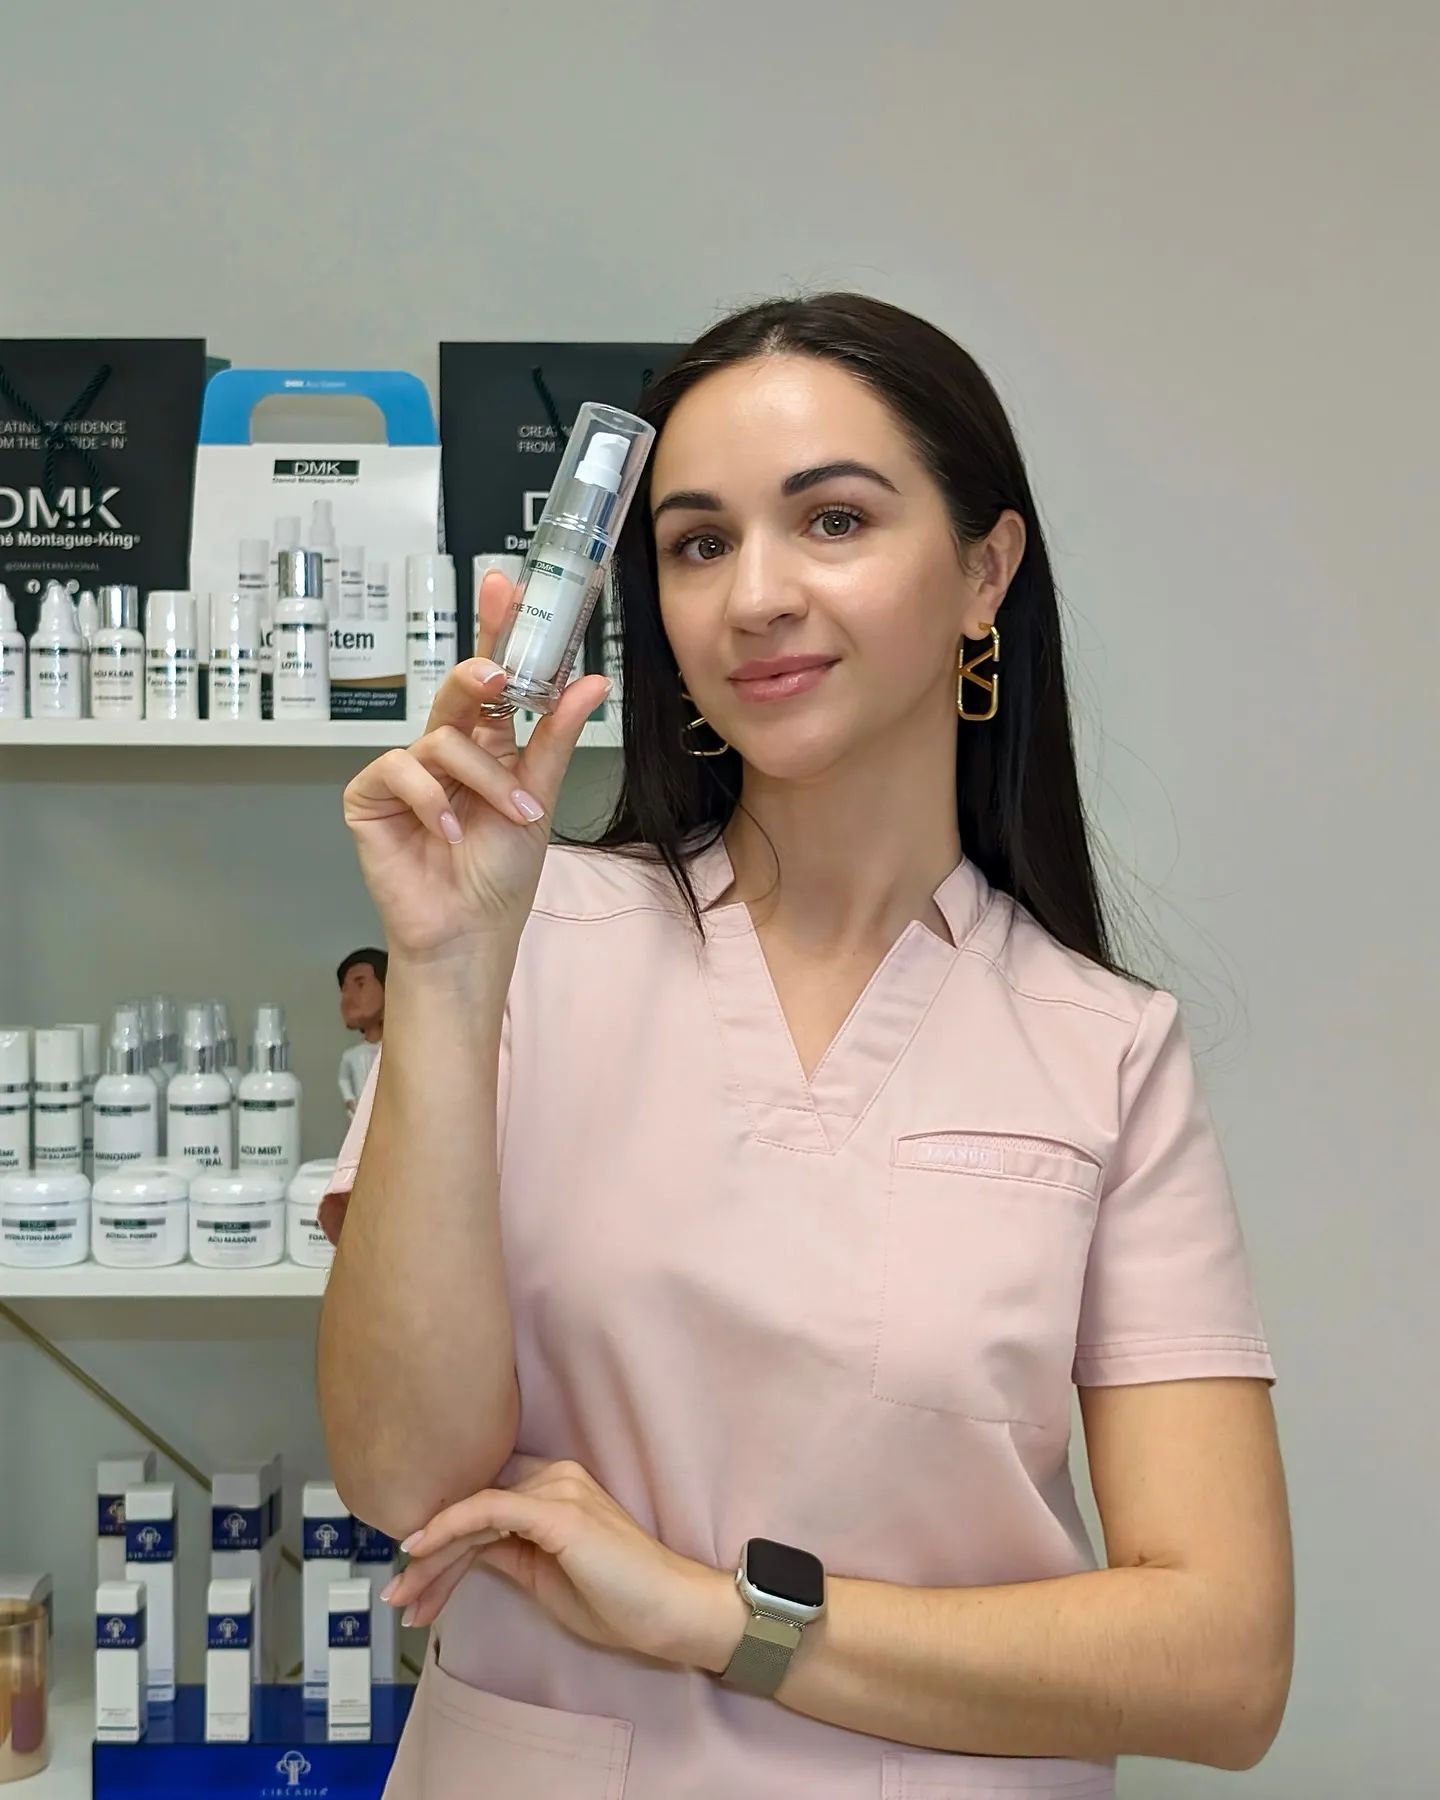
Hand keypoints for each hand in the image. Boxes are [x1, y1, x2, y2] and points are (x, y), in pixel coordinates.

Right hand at [342, 571, 609, 958]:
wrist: (469, 930)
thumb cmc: (501, 874)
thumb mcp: (539, 798)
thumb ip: (554, 738)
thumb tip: (590, 681)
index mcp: (487, 744)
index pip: (490, 677)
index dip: (495, 629)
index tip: (504, 585)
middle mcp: (444, 749)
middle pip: (458, 688)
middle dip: (479, 675)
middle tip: (500, 677)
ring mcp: (405, 771)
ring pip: (442, 739)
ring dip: (482, 779)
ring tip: (508, 818)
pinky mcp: (371, 795)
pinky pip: (400, 770)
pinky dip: (432, 800)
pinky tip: (450, 832)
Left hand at [382, 1457, 746, 1671]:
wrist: (670, 1611)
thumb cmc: (618, 1599)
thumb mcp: (545, 1574)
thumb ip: (507, 1551)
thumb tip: (464, 1552)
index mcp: (555, 1485)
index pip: (484, 1503)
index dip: (443, 1539)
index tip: (412, 1579)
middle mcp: (554, 1475)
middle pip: (472, 1507)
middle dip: (428, 1555)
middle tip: (397, 1594)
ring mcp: (557, 1489)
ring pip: (472, 1511)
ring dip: (430, 1555)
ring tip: (403, 1596)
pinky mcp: (558, 1511)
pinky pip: (488, 1511)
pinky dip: (450, 1529)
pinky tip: (421, 1551)